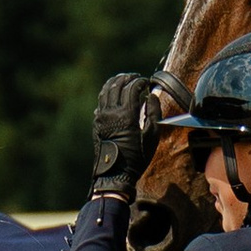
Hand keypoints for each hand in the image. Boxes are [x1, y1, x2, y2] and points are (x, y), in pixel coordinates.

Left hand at [90, 72, 161, 200]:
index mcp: (126, 114)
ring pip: (105, 91)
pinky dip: (107, 94)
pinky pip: (100, 102)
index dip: (140, 82)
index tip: (147, 82)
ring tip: (122, 80)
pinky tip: (112, 96)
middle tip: (135, 77)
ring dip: (114, 83)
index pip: (132, 88)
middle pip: (116, 85)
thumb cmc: (137, 156)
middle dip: (127, 78)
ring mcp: (101, 117)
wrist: (115, 173)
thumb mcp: (152, 136)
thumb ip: (153, 112)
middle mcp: (111, 112)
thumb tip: (151, 96)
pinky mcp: (96, 123)